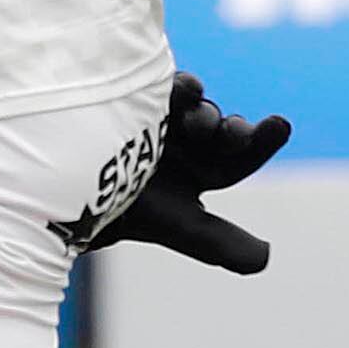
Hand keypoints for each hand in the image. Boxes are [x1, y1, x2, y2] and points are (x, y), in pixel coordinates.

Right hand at [88, 73, 292, 273]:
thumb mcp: (179, 227)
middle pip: (221, 129)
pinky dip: (180, 88)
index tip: (280, 123)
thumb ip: (220, 243)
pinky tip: (185, 90)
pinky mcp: (138, 99)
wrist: (68, 197)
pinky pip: (166, 88)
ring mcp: (162, 119)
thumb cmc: (124, 213)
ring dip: (204, 113)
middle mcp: (186, 143)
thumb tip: (265, 258)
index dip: (262, 141)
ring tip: (200, 122)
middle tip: (236, 131)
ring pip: (195, 108)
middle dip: (231, 129)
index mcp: (201, 172)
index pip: (239, 156)